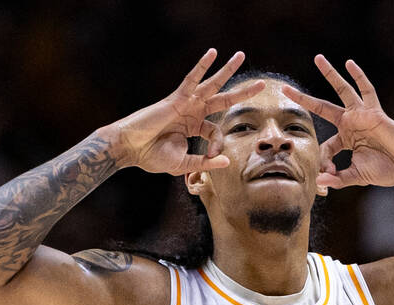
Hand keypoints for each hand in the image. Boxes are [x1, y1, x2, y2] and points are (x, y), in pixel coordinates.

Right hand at [104, 49, 264, 174]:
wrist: (130, 148)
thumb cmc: (152, 157)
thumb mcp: (183, 163)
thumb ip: (205, 162)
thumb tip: (227, 162)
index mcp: (193, 127)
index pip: (216, 131)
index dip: (218, 144)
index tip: (213, 156)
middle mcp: (193, 112)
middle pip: (223, 99)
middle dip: (243, 92)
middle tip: (263, 84)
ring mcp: (186, 103)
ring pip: (212, 84)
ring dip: (227, 70)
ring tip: (240, 55)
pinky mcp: (177, 98)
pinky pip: (192, 79)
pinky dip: (202, 65)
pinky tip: (212, 53)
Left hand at [282, 55, 393, 190]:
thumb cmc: (387, 170)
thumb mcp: (358, 177)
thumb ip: (338, 179)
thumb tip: (320, 181)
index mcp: (345, 140)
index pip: (324, 147)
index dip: (322, 162)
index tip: (326, 175)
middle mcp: (351, 124)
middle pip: (321, 108)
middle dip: (302, 99)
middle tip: (284, 89)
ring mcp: (361, 115)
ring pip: (342, 91)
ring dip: (330, 74)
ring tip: (318, 58)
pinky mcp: (374, 112)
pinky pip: (366, 90)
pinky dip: (359, 77)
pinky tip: (349, 63)